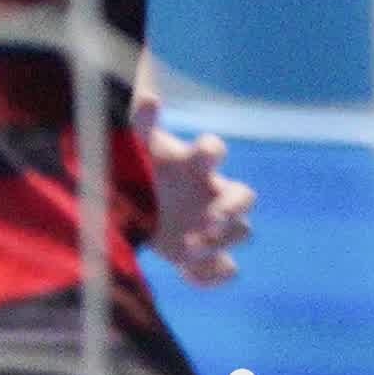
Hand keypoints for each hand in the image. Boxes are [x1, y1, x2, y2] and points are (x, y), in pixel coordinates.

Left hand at [139, 90, 254, 288]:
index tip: (202, 155)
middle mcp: (211, 193)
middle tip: (208, 220)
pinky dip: (212, 276)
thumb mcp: (133, 149)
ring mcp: (213, 226)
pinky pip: (227, 270)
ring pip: (241, 233)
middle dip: (231, 208)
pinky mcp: (206, 255)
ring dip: (219, 242)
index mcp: (191, 163)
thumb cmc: (137, 171)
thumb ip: (141, 124)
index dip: (212, 150)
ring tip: (187, 248)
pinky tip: (187, 273)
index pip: (213, 149)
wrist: (128, 213)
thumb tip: (150, 98)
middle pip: (244, 197)